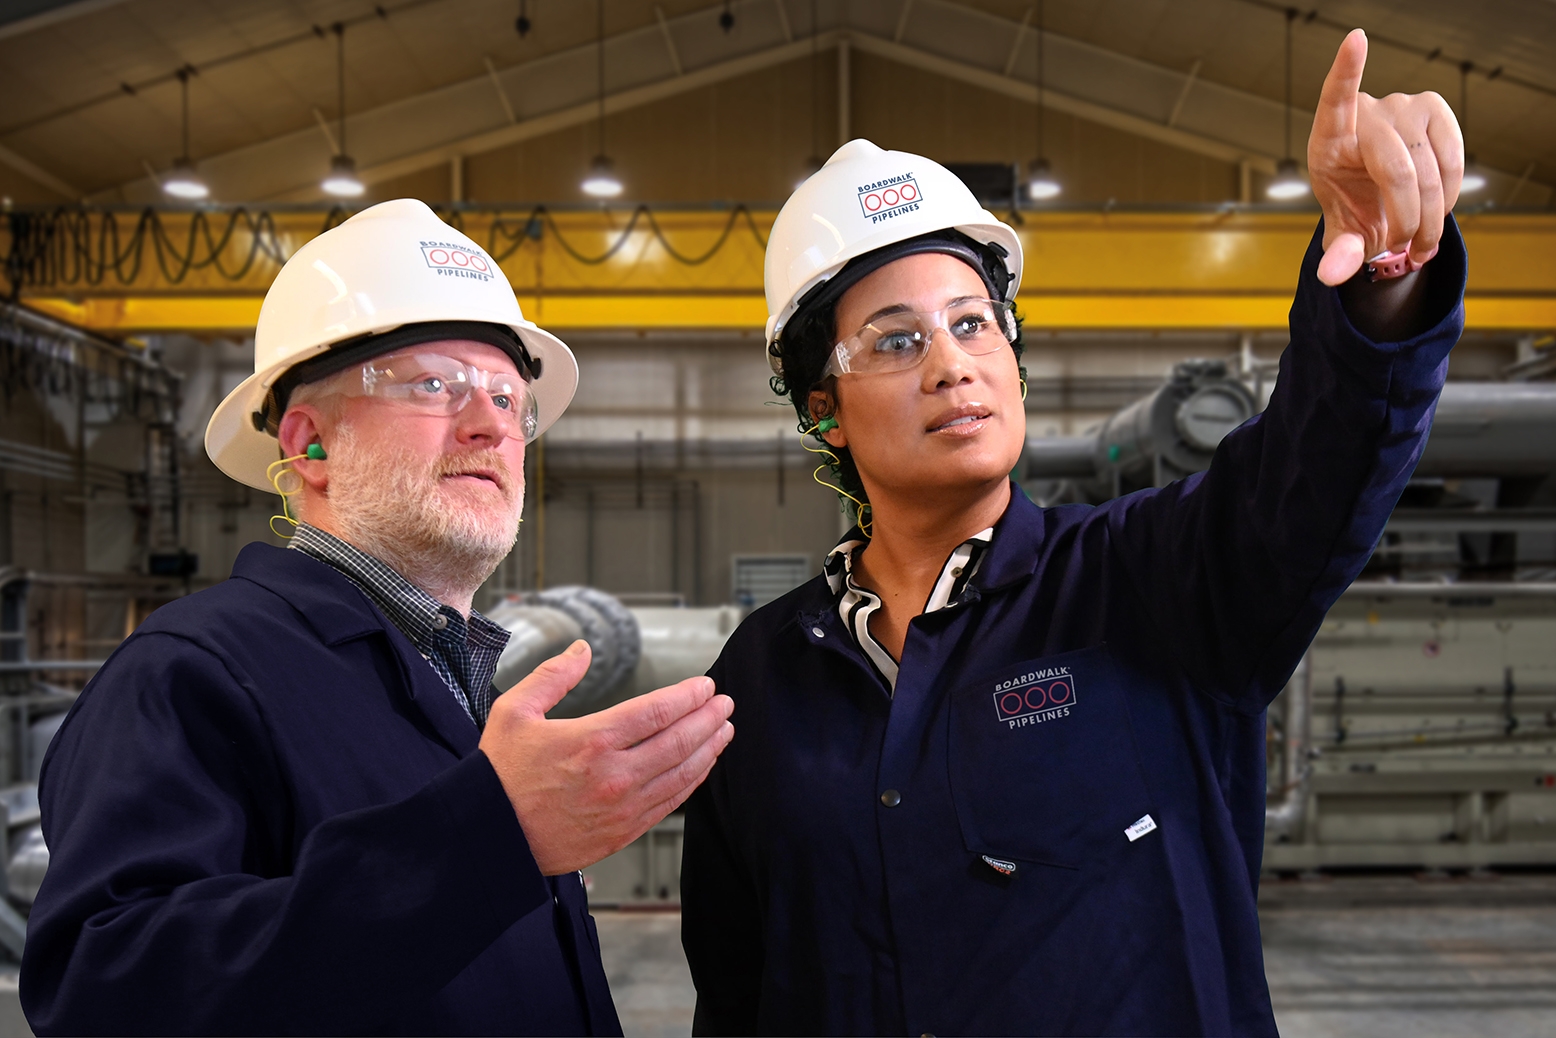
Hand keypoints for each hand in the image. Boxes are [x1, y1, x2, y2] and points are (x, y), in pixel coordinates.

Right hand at [479, 640, 734, 874]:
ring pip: (681, 774)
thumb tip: (583, 649)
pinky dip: (692, 782)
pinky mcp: (623, 833)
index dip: (689, 696)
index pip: (657, 711)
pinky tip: (700, 767)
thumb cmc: (499, 777)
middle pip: (679, 741)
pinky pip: (669, 803)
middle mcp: (614, 776)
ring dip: (708, 749)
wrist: (490, 839)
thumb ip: (553, 676)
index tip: (705, 686)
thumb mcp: (514, 712)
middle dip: (708, 718)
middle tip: (724, 703)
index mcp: (591, 741)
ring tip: (724, 731)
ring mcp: (622, 808)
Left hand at [1308, 28, 1463, 285]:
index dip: (1347, 71)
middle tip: (1405, 250)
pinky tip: (1436, 212)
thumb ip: (1339, 253)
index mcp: (1328, 138)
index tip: (1356, 40)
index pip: (1335, 99)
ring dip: (1432, 216)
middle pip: (1395, 167)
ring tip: (1420, 244)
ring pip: (1429, 168)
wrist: (1382, 198)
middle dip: (1406, 218)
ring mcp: (1404, 106)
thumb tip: (1331, 276)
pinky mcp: (1435, 109)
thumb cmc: (1354, 206)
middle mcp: (1367, 114)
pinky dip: (1450, 194)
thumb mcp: (1343, 233)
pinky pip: (1454, 158)